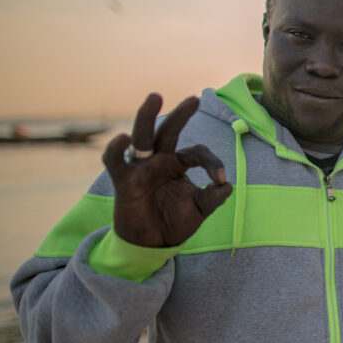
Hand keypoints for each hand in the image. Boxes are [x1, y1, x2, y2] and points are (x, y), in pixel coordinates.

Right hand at [103, 93, 231, 246]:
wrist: (153, 245)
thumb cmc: (175, 222)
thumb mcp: (199, 209)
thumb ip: (212, 198)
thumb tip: (227, 186)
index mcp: (179, 163)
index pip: (197, 152)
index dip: (211, 163)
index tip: (219, 180)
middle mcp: (160, 160)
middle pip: (169, 131)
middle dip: (180, 115)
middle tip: (195, 99)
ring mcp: (141, 168)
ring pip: (142, 136)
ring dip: (147, 116)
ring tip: (156, 96)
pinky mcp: (124, 181)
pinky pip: (115, 161)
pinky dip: (116, 149)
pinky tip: (122, 138)